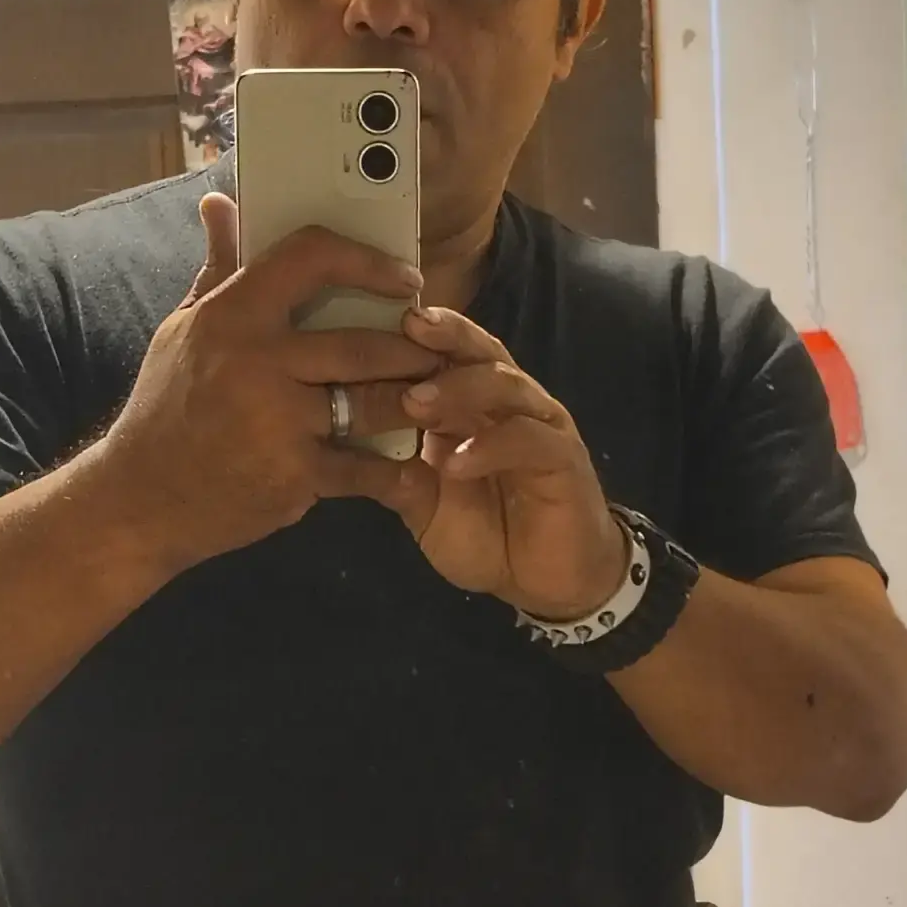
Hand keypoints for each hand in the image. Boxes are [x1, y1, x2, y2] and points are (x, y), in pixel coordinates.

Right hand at [96, 193, 439, 575]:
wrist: (142, 498)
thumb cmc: (166, 408)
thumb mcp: (183, 330)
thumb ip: (218, 268)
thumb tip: (221, 203)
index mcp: (232, 315)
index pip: (311, 257)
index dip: (367, 260)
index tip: (404, 278)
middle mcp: (258, 362)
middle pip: (363, 343)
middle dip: (412, 349)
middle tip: (437, 350)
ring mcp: (280, 421)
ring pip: (375, 401)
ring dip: (415, 401)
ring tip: (434, 399)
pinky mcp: (296, 476)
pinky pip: (366, 469)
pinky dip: (397, 472)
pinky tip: (416, 469)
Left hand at [393, 307, 628, 618]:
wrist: (545, 583)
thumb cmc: (487, 536)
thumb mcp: (425, 508)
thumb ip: (394, 475)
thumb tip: (343, 448)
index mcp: (471, 407)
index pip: (446, 356)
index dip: (413, 337)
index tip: (369, 324)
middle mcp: (507, 405)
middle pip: (479, 352)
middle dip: (443, 337)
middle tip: (404, 330)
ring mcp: (539, 426)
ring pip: (505, 385)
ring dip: (459, 389)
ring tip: (415, 403)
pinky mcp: (563, 458)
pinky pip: (528, 440)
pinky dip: (490, 447)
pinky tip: (455, 463)